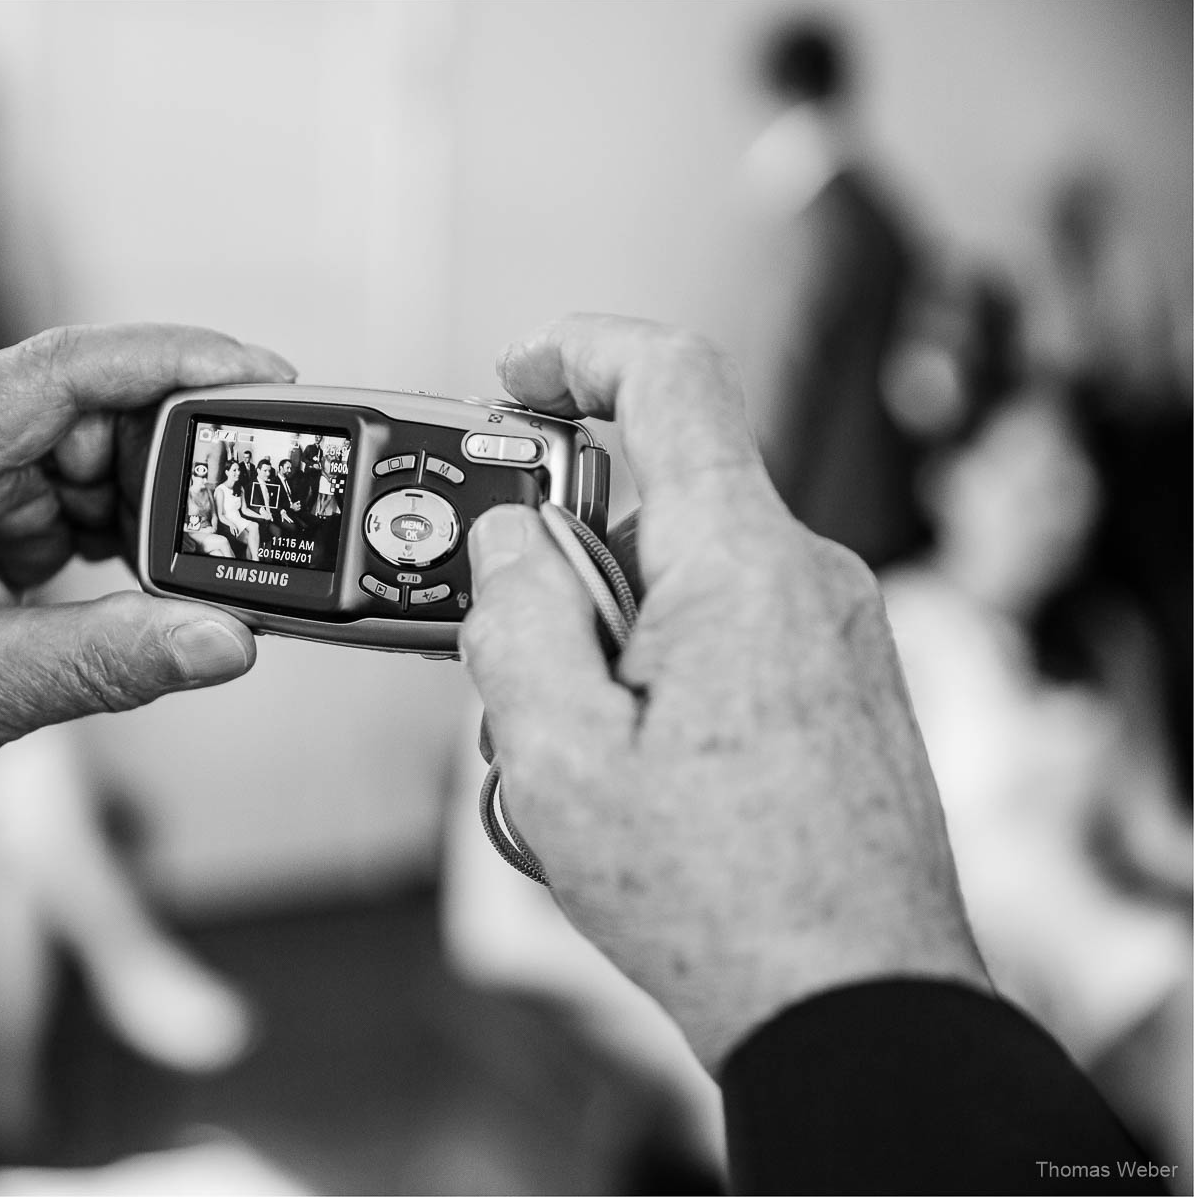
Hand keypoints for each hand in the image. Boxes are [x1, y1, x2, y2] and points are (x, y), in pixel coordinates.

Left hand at [0, 324, 295, 845]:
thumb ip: (109, 659)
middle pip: (88, 408)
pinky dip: (133, 539)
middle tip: (251, 485)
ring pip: (98, 458)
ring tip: (200, 557)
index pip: (54, 371)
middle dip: (173, 447)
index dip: (165, 361)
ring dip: (155, 504)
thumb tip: (229, 639)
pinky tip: (161, 577)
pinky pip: (86, 508)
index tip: (257, 373)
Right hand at [460, 314, 988, 1071]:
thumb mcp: (555, 753)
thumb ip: (513, 614)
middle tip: (508, 664)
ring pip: (682, 583)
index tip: (516, 376)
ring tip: (576, 762)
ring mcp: (835, 638)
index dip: (579, 351)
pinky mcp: (842, 690)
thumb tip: (507, 540)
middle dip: (562, 565)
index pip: (669, 378)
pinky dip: (657, 676)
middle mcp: (806, 580)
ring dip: (603, 642)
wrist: (853, 1008)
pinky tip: (634, 780)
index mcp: (740, 567)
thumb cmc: (719, 900)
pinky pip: (727, 637)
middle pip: (655, 503)